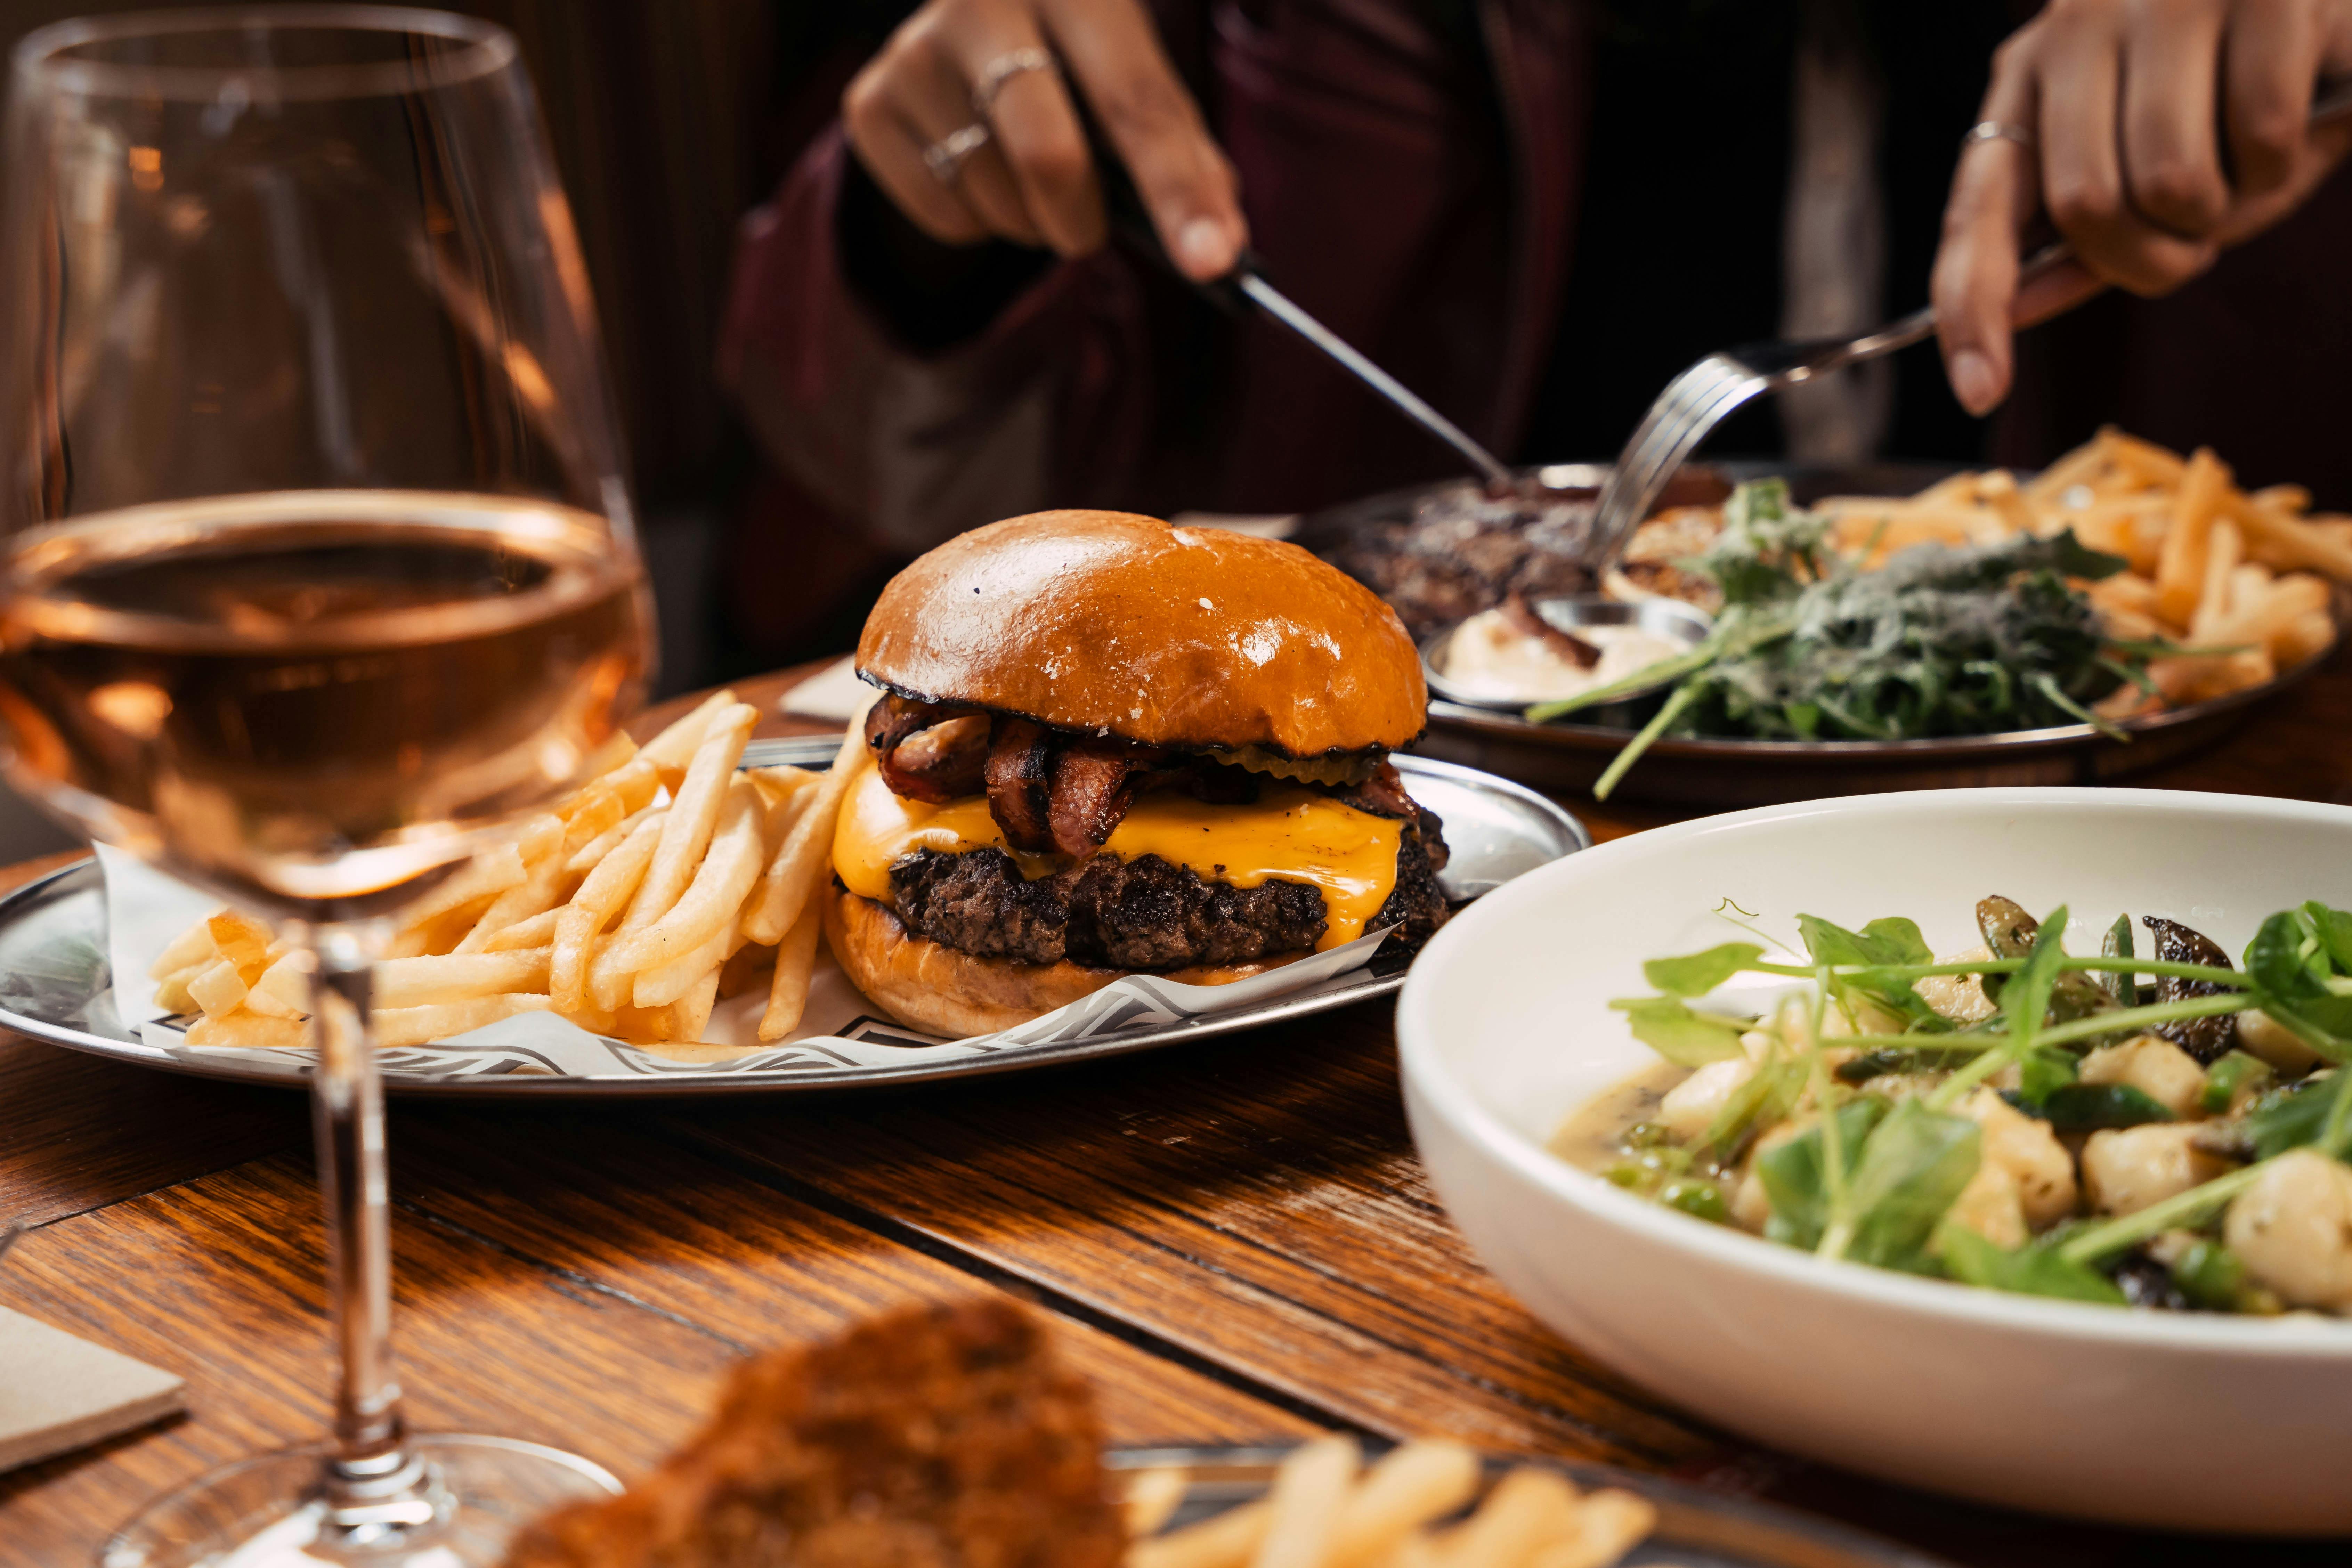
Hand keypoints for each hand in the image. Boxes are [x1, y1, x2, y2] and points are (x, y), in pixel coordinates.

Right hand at [841, 0, 1246, 280]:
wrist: (972, 13)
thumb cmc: (1072, 54)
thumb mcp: (1130, 71)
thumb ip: (1179, 148)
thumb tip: (1214, 248)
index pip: (1139, 102)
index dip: (1180, 190)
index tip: (1213, 265)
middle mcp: (983, 1)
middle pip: (1049, 156)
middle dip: (1081, 222)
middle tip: (1089, 230)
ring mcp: (916, 51)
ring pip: (994, 197)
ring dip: (1029, 222)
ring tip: (1025, 176)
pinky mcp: (870, 102)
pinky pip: (944, 215)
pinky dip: (977, 222)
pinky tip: (977, 169)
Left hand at [1932, 0, 2351, 414]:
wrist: (2326, 0)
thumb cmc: (2233, 96)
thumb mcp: (2149, 172)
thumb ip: (2080, 242)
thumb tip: (2016, 311)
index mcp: (2030, 76)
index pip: (1976, 210)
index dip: (1973, 307)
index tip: (1980, 390)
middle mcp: (2080, 24)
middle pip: (2087, 207)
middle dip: (2153, 254)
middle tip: (2199, 227)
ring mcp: (2170, 0)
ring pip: (2175, 182)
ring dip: (2227, 208)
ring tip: (2252, 158)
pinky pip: (2263, 139)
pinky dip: (2290, 158)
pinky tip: (2302, 106)